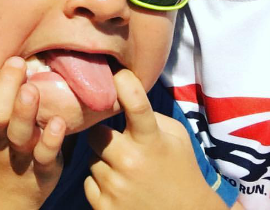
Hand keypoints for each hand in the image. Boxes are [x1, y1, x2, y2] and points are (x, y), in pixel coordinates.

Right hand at [0, 56, 65, 209]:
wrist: (3, 200)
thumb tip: (16, 61)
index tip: (15, 61)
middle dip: (6, 87)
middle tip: (19, 65)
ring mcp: (19, 156)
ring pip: (19, 134)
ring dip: (24, 111)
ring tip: (31, 90)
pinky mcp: (41, 172)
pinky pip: (45, 157)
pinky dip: (51, 141)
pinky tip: (58, 123)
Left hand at [84, 70, 227, 209]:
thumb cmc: (181, 171)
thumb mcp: (176, 138)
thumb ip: (150, 115)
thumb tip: (121, 98)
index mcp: (151, 141)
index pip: (136, 103)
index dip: (124, 83)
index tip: (118, 73)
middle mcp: (130, 161)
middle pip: (96, 133)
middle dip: (105, 136)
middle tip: (119, 144)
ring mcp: (116, 186)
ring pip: (92, 159)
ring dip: (104, 162)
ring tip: (126, 171)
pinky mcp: (105, 207)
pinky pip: (89, 183)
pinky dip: (101, 185)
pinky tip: (121, 188)